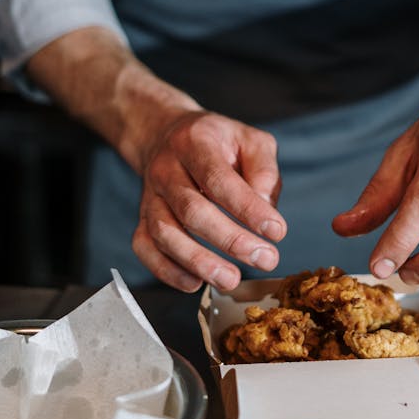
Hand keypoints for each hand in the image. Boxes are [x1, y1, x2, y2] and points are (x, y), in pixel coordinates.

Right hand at [132, 110, 285, 292]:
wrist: (166, 135)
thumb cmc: (218, 142)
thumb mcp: (250, 140)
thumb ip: (264, 169)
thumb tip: (265, 208)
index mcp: (195, 142)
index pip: (219, 179)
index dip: (247, 208)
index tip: (276, 231)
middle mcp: (166, 168)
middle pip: (192, 210)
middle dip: (231, 240)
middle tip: (266, 259)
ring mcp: (150, 195)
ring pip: (165, 233)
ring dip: (198, 262)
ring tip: (231, 280)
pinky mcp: (142, 219)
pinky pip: (145, 248)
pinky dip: (167, 270)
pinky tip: (195, 283)